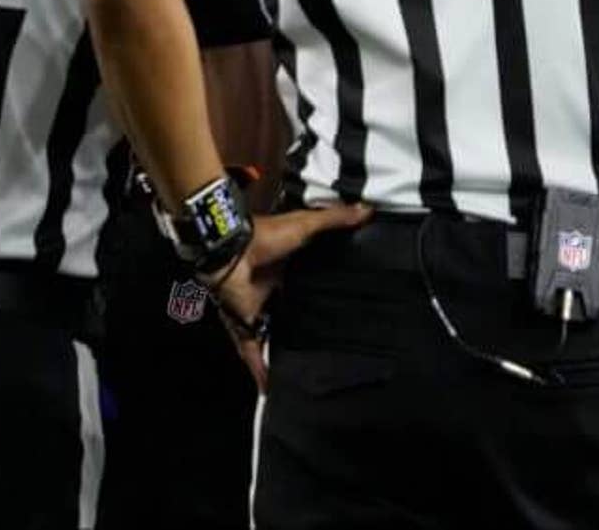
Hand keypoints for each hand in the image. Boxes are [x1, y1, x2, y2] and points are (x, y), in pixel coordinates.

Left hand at [209, 201, 371, 388]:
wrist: (230, 250)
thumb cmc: (266, 235)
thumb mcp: (307, 224)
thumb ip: (335, 219)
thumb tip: (368, 211)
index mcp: (287, 266)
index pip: (306, 281)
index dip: (321, 290)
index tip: (341, 302)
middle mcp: (273, 289)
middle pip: (290, 311)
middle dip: (302, 325)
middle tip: (326, 344)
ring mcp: (258, 308)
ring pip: (272, 334)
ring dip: (282, 351)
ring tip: (303, 371)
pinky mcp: (246, 323)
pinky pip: (252, 350)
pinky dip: (258, 368)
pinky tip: (270, 387)